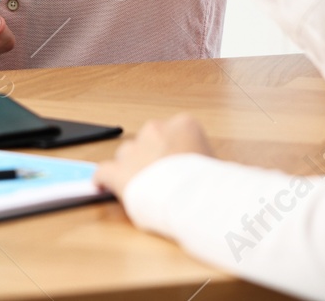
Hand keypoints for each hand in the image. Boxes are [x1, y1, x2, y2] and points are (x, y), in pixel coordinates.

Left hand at [94, 113, 214, 198]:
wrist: (192, 198)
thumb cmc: (211, 183)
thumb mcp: (220, 166)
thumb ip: (210, 163)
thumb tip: (218, 174)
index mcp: (184, 125)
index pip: (176, 132)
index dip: (177, 152)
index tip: (181, 166)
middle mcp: (156, 131)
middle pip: (149, 141)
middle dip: (152, 157)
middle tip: (163, 180)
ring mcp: (135, 149)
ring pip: (127, 154)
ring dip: (132, 168)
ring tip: (142, 189)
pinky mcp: (117, 171)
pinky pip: (104, 172)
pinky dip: (104, 180)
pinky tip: (104, 187)